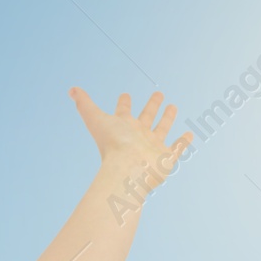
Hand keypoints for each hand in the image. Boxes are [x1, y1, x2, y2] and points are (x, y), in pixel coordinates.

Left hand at [69, 87, 192, 188]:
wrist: (128, 170)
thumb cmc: (113, 145)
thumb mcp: (96, 120)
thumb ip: (84, 104)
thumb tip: (71, 90)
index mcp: (123, 128)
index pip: (123, 112)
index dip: (123, 103)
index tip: (125, 95)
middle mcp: (138, 137)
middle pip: (146, 118)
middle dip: (151, 106)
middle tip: (158, 94)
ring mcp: (153, 147)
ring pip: (162, 129)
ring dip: (167, 118)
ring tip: (173, 107)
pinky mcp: (167, 158)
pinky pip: (177, 149)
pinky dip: (184, 142)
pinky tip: (189, 134)